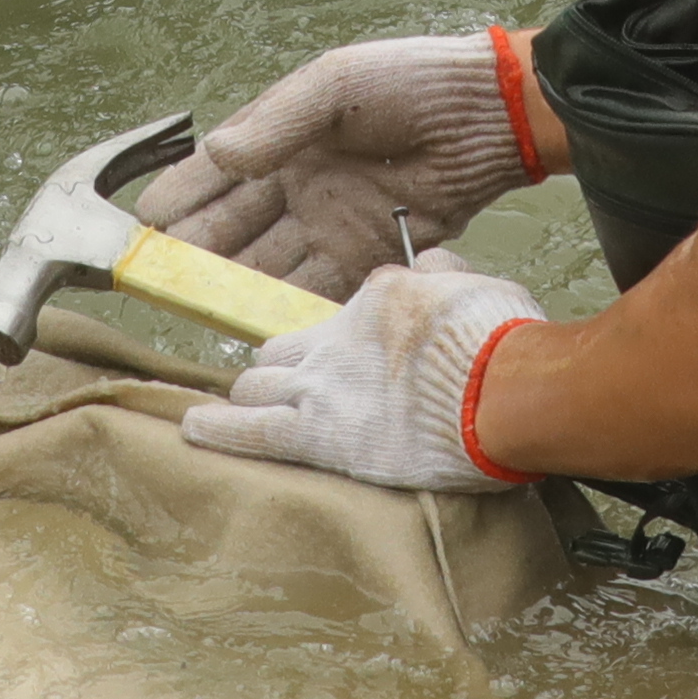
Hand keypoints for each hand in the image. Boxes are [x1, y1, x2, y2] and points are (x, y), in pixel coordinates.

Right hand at [133, 29, 557, 299]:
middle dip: (195, 259)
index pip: (211, 177)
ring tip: (203, 317)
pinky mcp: (367, 258)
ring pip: (268, 268)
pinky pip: (320, 290)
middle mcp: (295, 188)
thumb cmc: (409, 82)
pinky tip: (264, 328)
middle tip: (160, 288)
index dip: (176, 203)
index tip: (143, 232)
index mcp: (278, 140)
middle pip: (231, 231)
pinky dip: (292, 310)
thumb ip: (275, 122)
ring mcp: (329, 227)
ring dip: (237, 292)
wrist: (488, 115)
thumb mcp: (334, 85)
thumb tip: (216, 152)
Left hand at [179, 257, 546, 489]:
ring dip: (249, 396)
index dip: (341, 338)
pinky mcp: (318, 433)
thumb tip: (431, 266)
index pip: (338, 313)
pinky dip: (217, 430)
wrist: (504, 391)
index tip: (352, 357)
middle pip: (282, 347)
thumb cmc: (505, 342)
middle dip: (276, 365)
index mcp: (378, 298)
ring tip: (231, 410)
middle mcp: (339, 336)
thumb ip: (445, 275)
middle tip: (278, 384)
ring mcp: (323, 384)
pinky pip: (251, 431)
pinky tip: (192, 430)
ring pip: (257, 384)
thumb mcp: (481, 286)